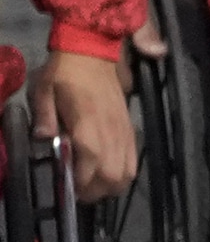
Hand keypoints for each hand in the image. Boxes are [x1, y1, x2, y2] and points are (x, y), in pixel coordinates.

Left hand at [35, 49, 130, 202]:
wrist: (93, 51)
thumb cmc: (64, 72)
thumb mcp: (43, 90)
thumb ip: (44, 117)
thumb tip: (43, 140)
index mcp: (88, 124)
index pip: (92, 165)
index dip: (82, 183)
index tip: (69, 190)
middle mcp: (111, 132)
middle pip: (114, 176)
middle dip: (97, 191)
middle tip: (79, 191)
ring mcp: (124, 130)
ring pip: (128, 171)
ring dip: (111, 185)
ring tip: (93, 184)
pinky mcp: (130, 127)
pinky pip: (133, 158)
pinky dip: (123, 172)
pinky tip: (108, 170)